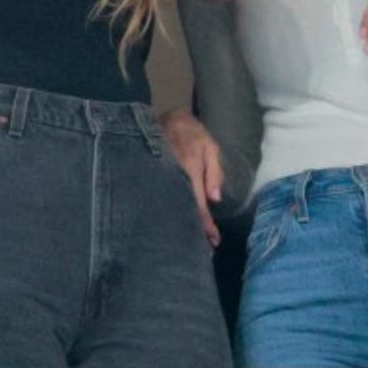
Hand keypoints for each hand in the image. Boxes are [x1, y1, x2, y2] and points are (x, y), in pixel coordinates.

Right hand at [160, 109, 223, 247]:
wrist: (169, 118)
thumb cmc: (194, 134)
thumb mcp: (210, 148)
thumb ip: (213, 172)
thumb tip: (214, 198)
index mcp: (189, 170)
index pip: (197, 203)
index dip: (205, 223)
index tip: (212, 241)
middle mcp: (173, 175)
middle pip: (182, 208)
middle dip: (192, 229)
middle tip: (202, 248)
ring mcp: (161, 175)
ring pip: (171, 203)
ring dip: (180, 220)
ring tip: (188, 240)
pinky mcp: (153, 174)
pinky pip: (163, 194)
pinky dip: (169, 208)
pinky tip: (173, 218)